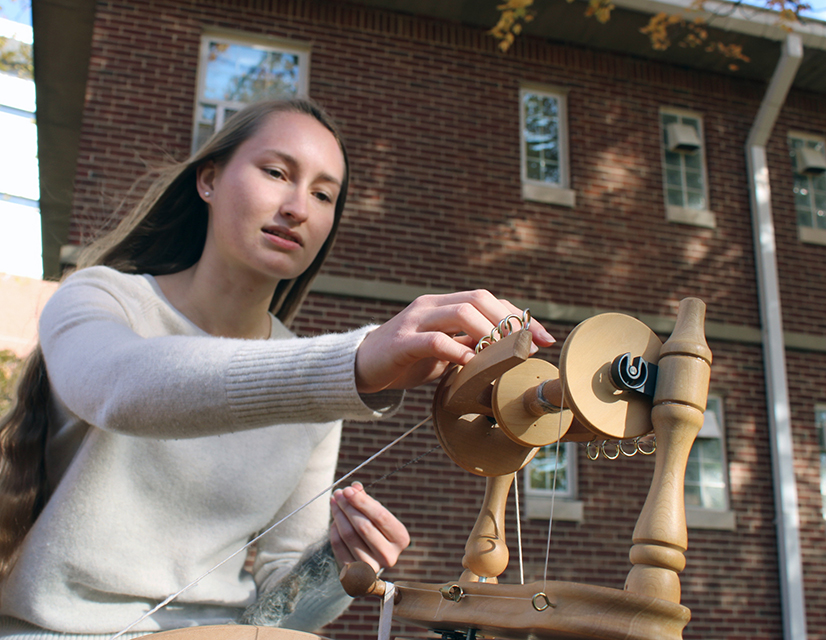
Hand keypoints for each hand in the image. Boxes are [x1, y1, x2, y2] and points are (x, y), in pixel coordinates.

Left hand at [329, 482, 409, 572]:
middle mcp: (389, 555)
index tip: (348, 489)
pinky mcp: (354, 573)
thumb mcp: (376, 515)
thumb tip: (354, 487)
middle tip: (338, 494)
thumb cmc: (375, 531)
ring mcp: (372, 567)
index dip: (362, 501)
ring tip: (334, 503)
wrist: (369, 561)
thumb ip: (367, 501)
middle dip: (348, 506)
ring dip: (338, 515)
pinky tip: (334, 521)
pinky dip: (334, 530)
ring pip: (349, 535)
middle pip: (363, 526)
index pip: (380, 516)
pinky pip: (339, 547)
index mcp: (400, 538)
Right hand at [355, 290, 554, 392]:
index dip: (520, 317)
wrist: (362, 368)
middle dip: (510, 322)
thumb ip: (472, 345)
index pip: (489, 300)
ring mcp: (415, 321)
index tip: (545, 338)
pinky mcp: (401, 343)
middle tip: (528, 348)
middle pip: (479, 299)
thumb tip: (513, 350)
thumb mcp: (446, 352)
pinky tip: (470, 366)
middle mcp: (431, 305)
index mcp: (444, 304)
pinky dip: (458, 352)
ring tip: (502, 356)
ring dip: (489, 334)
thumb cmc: (408, 361)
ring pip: (461, 312)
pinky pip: (435, 341)